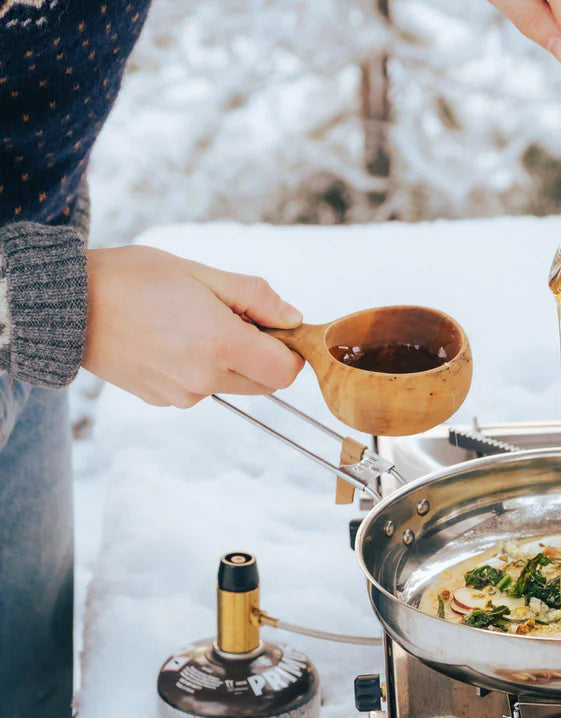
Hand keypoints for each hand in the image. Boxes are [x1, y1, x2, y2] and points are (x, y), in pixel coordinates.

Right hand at [83, 245, 304, 407]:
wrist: (67, 304)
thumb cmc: (133, 280)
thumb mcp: (200, 274)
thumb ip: (254, 297)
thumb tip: (293, 318)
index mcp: (221, 345)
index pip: (286, 371)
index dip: (290, 350)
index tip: (275, 329)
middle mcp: (205, 378)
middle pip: (265, 383)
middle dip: (262, 356)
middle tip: (233, 319)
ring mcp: (183, 395)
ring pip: (233, 386)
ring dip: (229, 362)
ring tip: (192, 325)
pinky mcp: (163, 400)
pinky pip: (200, 389)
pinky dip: (199, 369)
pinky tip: (171, 341)